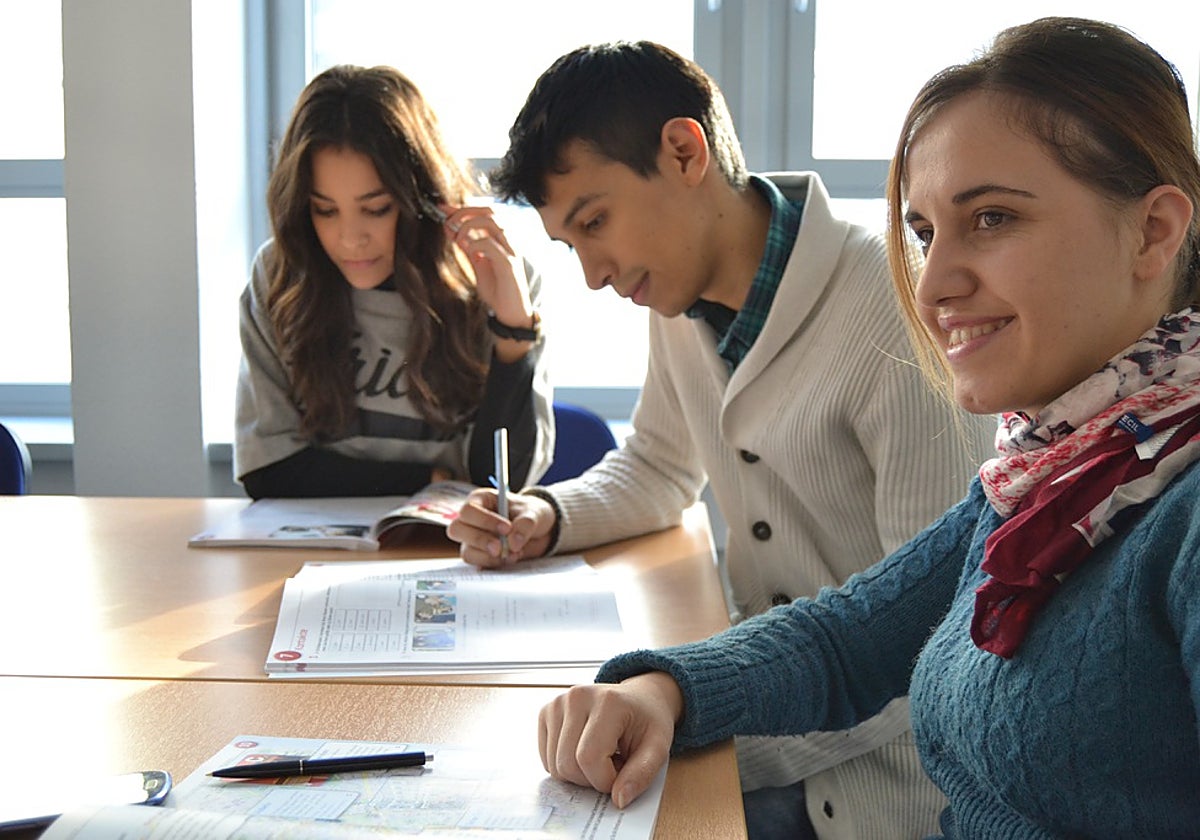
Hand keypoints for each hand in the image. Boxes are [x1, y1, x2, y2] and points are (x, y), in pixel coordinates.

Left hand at [442, 204, 532, 332]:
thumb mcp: (477, 263)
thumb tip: (450, 227)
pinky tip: (470, 252)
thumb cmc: (497, 289)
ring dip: (469, 225)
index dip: (462, 207)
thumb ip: (466, 245)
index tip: (442, 207)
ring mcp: (511, 250)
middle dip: (465, 211)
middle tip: (448, 221)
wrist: (511, 312)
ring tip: (458, 238)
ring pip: (492, 222)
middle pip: (490, 211)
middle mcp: (510, 240)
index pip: (484, 212)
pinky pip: (490, 244)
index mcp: (503, 238)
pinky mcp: (509, 264)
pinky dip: (474, 245)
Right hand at [446, 488, 556, 567]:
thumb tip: (513, 543)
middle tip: (501, 548)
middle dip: (480, 540)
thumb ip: (525, 524)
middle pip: (457, 530)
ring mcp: (472, 540)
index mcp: (480, 500)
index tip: (507, 528)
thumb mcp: (533, 513)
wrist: (539, 532)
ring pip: (466, 551)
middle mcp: (471, 520)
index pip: (469, 510)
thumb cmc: (530, 514)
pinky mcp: (479, 556)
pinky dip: (493, 564)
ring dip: (488, 556)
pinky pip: (477, 564)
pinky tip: (509, 559)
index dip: (484, 520)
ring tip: (513, 554)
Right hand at [538, 672, 682, 808]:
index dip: (605, 780)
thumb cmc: (648, 722)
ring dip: (579, 774)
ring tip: (602, 756)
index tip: (623, 773)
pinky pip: (547, 759)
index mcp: (607, 701)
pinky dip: (566, 766)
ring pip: (554, 766)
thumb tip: (618, 800)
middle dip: (591, 779)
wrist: (639, 699)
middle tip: (614, 764)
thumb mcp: (658, 748)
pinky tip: (583, 751)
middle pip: (566, 765)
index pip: (588, 758)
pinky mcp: (546, 712)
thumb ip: (642, 774)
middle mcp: (577, 697)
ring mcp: (558, 703)